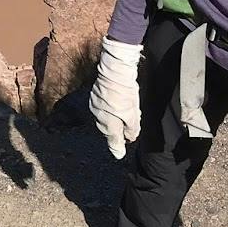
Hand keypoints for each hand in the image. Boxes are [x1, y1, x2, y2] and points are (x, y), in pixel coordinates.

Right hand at [87, 36, 142, 159]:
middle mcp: (99, 117)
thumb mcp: (132, 114)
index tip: (119, 155)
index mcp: (108, 124)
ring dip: (114, 120)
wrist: (114, 71)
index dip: (117, 147)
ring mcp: (95, 106)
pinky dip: (110, 110)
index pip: (113, 140)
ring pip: (105, 119)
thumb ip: (131, 129)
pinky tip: (118, 105)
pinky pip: (103, 109)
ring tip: (126, 115)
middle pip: (109, 130)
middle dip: (118, 132)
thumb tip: (129, 138)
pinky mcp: (95, 96)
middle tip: (128, 131)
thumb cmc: (124, 93)